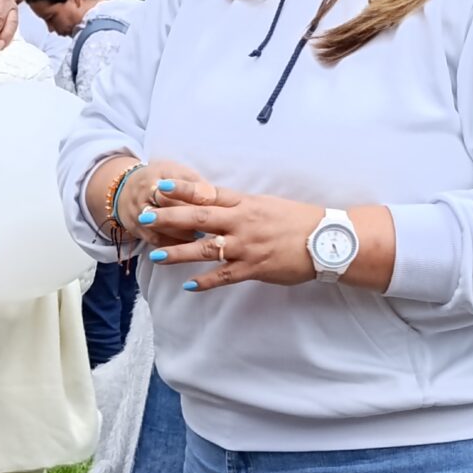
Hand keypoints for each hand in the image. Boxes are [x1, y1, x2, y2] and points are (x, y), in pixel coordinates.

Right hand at [84, 156, 211, 237]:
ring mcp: (136, 213)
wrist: (124, 188)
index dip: (191, 200)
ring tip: (198, 236)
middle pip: (164, 210)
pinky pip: (154, 240)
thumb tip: (213, 196)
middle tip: (207, 226)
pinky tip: (186, 246)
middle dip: (187, 219)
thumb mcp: (175, 170)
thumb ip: (193, 181)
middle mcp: (142, 195)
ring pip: (159, 229)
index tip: (209, 207)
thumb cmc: (158, 178)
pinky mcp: (135, 229)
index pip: (173, 190)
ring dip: (180, 234)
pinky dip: (172, 244)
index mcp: (155, 176)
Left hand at [139, 186, 396, 292]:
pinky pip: (224, 276)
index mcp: (246, 204)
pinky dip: (206, 281)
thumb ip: (243, 206)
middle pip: (199, 217)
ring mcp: (246, 246)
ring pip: (206, 248)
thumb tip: (220, 203)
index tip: (160, 187)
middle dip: (169, 218)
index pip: (209, 193)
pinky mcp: (254, 268)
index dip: (182, 190)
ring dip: (178, 252)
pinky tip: (188, 285)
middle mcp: (242, 222)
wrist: (327, 240)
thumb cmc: (299, 221)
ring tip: (155, 256)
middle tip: (144, 217)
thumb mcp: (268, 205)